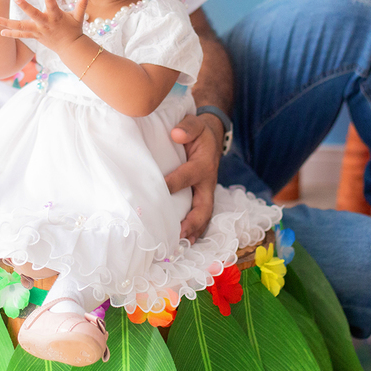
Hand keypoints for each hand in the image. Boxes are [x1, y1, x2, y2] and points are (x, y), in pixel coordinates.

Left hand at [0, 0, 90, 55]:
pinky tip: (0, 31)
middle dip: (25, 7)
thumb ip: (82, 4)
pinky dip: (11, 33)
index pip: (53, 6)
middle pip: (34, 15)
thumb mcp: (78, 17)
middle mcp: (45, 24)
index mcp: (56, 17)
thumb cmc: (74, 29)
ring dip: (8, 23)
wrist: (70, 48)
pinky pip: (21, 35)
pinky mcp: (35, 36)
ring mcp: (38, 31)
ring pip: (22, 26)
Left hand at [166, 113, 223, 243]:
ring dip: (194, 232)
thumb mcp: (196, 124)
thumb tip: (176, 134)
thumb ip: (188, 127)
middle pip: (204, 207)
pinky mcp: (202, 197)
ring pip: (204, 216)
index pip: (187, 176)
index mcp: (204, 165)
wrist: (212, 137)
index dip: (173, 184)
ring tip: (181, 246)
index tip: (158, 191)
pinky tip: (184, 242)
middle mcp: (207, 183)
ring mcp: (206, 192)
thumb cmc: (200, 132)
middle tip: (179, 235)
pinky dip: (194, 230)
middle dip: (193, 222)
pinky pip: (200, 215)